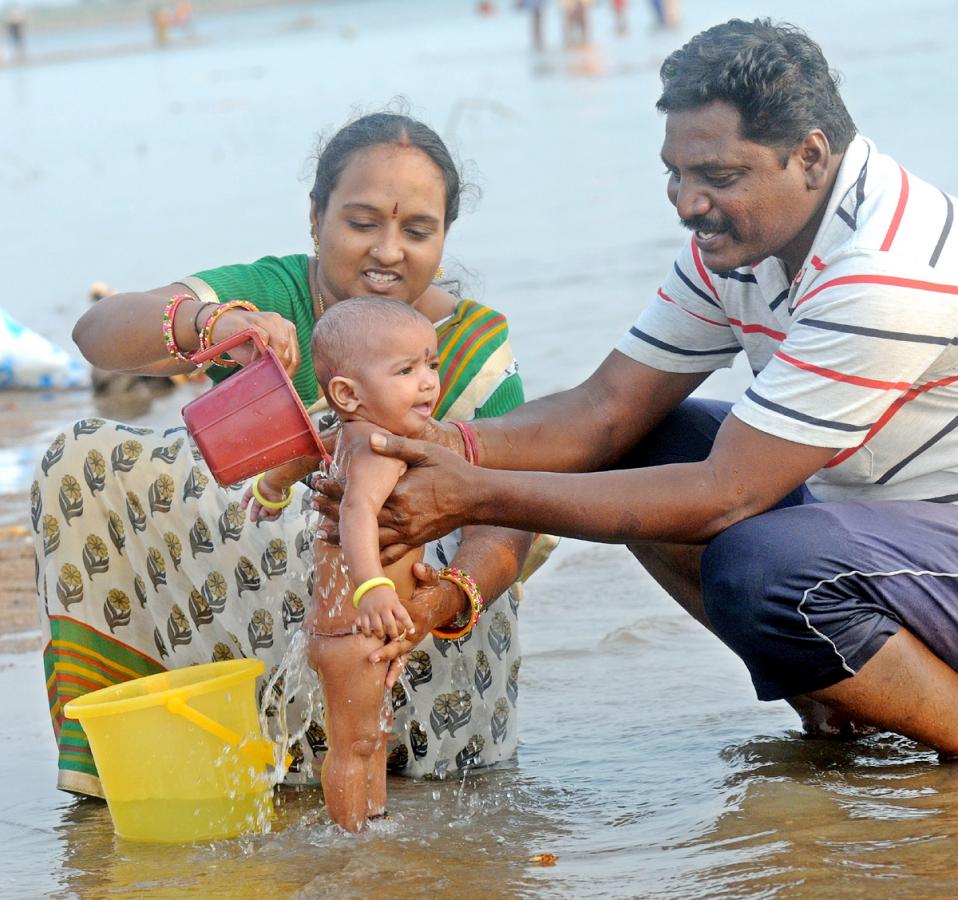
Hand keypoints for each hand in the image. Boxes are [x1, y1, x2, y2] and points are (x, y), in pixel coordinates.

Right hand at [206, 307, 300, 376]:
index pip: (295, 357)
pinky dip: (257, 352)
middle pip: (289, 353)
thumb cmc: (243, 343)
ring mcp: (269, 319)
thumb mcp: (260, 356)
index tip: (278, 384)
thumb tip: (287, 383)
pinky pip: (264, 337)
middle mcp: (282, 323)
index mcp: (288, 331)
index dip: (288, 373)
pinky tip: (251, 359)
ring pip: (281, 344)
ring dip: (270, 361)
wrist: (222, 324)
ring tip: (257, 366)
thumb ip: (274, 364)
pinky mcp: (254, 320)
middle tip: (266, 377)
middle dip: (278, 369)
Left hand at [240, 474, 287, 522]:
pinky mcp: (254, 489)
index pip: (273, 510)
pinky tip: (243, 508)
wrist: (275, 483)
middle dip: (261, 515)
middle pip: (264, 508)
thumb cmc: (278, 496)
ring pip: (256, 504)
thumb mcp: (278, 508)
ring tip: (253, 519)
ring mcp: (261, 493)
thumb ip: (271, 513)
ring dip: (254, 512)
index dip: (270, 516)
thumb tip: (263, 514)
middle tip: (256, 521)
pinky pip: (247, 495)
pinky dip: (244, 501)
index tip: (268, 518)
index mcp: (277, 502)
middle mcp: (269, 498)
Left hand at [311, 433, 473, 562]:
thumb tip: (369, 440)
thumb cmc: (452, 471)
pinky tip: (354, 553)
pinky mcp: (414, 541)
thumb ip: (397, 447)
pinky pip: (387, 554)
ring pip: (368, 540)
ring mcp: (407, 532)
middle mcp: (399, 517)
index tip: (317, 482)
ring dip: (344, 536)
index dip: (335, 488)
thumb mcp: (426, 452)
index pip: (360, 493)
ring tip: (321, 532)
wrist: (477, 498)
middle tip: (311, 504)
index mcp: (398, 493)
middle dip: (331, 511)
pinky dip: (368, 555)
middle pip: (358, 518)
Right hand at [357, 585, 415, 640]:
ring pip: (377, 627)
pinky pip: (364, 626)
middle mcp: (383, 607)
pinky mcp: (363, 613)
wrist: (370, 585)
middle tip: (396, 639)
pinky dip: (367, 632)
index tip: (412, 632)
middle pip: (389, 624)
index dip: (408, 624)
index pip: (403, 615)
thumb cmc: (386, 595)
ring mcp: (372, 610)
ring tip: (383, 637)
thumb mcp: (395, 600)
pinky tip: (370, 635)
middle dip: (394, 634)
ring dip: (380, 635)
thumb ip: (399, 612)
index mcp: (393, 603)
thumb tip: (407, 627)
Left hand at [369, 562, 468, 688]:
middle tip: (371, 658)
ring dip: (392, 669)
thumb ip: (426, 573)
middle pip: (401, 644)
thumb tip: (417, 567)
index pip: (402, 619)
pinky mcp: (410, 645)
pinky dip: (395, 670)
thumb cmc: (433, 592)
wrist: (443, 606)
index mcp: (419, 614)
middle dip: (386, 652)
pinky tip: (386, 683)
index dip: (391, 623)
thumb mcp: (431, 581)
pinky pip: (402, 659)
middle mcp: (417, 631)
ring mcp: (414, 640)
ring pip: (402, 656)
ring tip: (384, 684)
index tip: (378, 627)